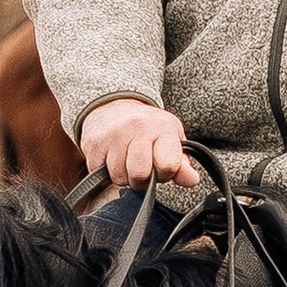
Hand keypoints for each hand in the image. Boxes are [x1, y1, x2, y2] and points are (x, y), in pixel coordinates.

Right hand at [79, 99, 198, 188]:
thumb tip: (192, 180)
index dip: (165, 173)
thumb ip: (182, 164)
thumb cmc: (148, 129)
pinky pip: (100, 172)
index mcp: (162, 129)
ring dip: (123, 175)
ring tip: (126, 159)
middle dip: (141, 179)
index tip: (162, 166)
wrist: (114, 106)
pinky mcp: (94, 143)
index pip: (168, 165)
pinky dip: (105, 170)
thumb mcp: (171, 140)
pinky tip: (112, 156)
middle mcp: (137, 128)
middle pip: (139, 175)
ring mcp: (113, 135)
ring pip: (119, 177)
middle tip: (142, 166)